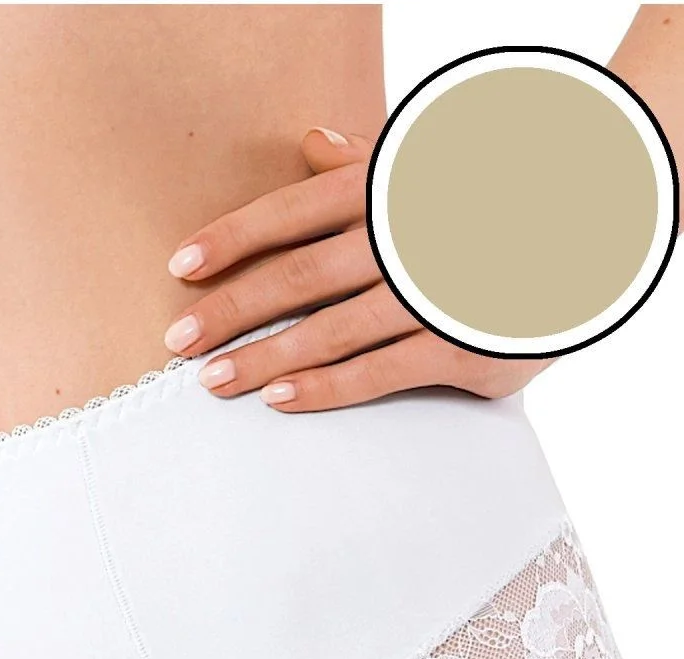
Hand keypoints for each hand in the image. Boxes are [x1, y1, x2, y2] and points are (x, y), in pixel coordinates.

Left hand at [165, 127, 552, 409]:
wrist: (596, 225)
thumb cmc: (493, 199)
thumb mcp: (432, 165)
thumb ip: (366, 164)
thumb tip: (311, 145)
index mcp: (388, 187)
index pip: (292, 211)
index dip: (232, 238)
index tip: (181, 267)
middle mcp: (404, 236)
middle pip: (298, 274)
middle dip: (231, 310)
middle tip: (178, 341)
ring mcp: (434, 292)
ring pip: (331, 330)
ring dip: (264, 357)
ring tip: (214, 382)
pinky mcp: (464, 345)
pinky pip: (381, 371)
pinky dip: (328, 386)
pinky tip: (282, 398)